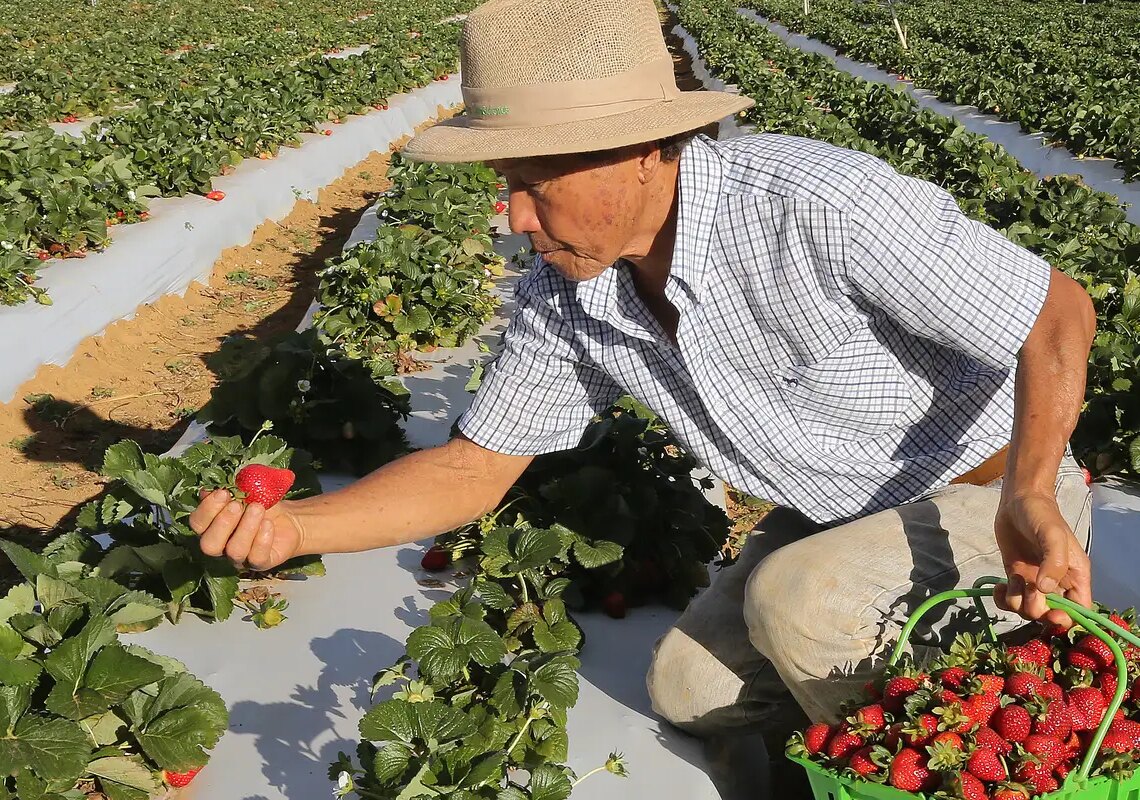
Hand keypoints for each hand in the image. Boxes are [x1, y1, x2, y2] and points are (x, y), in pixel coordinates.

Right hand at [189, 488, 304, 570]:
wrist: (289, 519)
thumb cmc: (260, 505)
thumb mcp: (245, 493)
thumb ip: (228, 491)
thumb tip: (209, 491)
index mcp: (211, 528)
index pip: (197, 524)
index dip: (207, 509)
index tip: (223, 493)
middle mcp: (222, 547)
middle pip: (209, 545)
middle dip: (222, 523)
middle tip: (237, 505)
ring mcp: (241, 559)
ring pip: (235, 551)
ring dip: (246, 527)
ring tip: (258, 508)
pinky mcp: (261, 563)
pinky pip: (257, 558)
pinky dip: (262, 539)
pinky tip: (268, 524)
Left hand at [993, 490, 1090, 626]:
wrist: (1017, 502)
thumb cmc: (1042, 516)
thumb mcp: (1053, 535)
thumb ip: (1053, 562)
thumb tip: (1045, 589)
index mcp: (1075, 577)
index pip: (1078, 612)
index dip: (1066, 620)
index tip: (1050, 614)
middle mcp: (1056, 584)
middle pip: (1050, 616)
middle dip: (1037, 611)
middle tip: (1027, 590)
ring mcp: (1034, 582)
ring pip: (1028, 611)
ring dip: (1017, 603)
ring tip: (1012, 580)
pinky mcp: (1015, 577)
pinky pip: (1010, 600)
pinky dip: (1002, 599)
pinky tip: (998, 586)